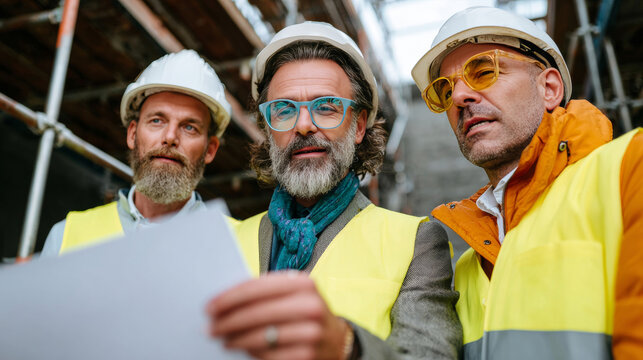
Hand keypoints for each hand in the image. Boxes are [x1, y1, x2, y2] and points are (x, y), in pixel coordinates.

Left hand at [207, 271, 351, 359]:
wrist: (336, 340)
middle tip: (210, 326)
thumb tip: (224, 302)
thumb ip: (266, 293)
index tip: (211, 306)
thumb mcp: (293, 294)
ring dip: (235, 338)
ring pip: (260, 336)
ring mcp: (311, 333)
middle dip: (228, 320)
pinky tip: (241, 347)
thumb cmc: (305, 312)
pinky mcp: (307, 356)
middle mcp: (310, 306)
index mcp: (304, 283)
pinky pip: (268, 355)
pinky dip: (250, 351)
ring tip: (222, 338)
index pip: (257, 288)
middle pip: (257, 313)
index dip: (230, 298)